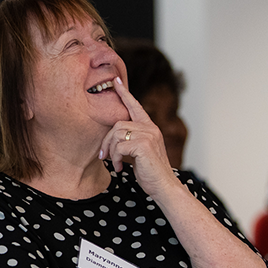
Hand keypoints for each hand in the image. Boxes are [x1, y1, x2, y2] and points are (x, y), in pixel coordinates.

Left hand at [99, 76, 176, 195]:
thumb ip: (130, 140)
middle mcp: (150, 128)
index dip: (124, 93)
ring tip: (115, 163)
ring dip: (111, 150)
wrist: (164, 186)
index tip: (115, 81)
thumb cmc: (149, 171)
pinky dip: (116, 158)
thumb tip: (112, 137)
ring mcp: (148, 135)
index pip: (135, 106)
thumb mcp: (139, 152)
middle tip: (103, 155)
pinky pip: (119, 146)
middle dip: (106, 141)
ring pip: (117, 134)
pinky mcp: (144, 145)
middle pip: (117, 124)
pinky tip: (120, 167)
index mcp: (149, 127)